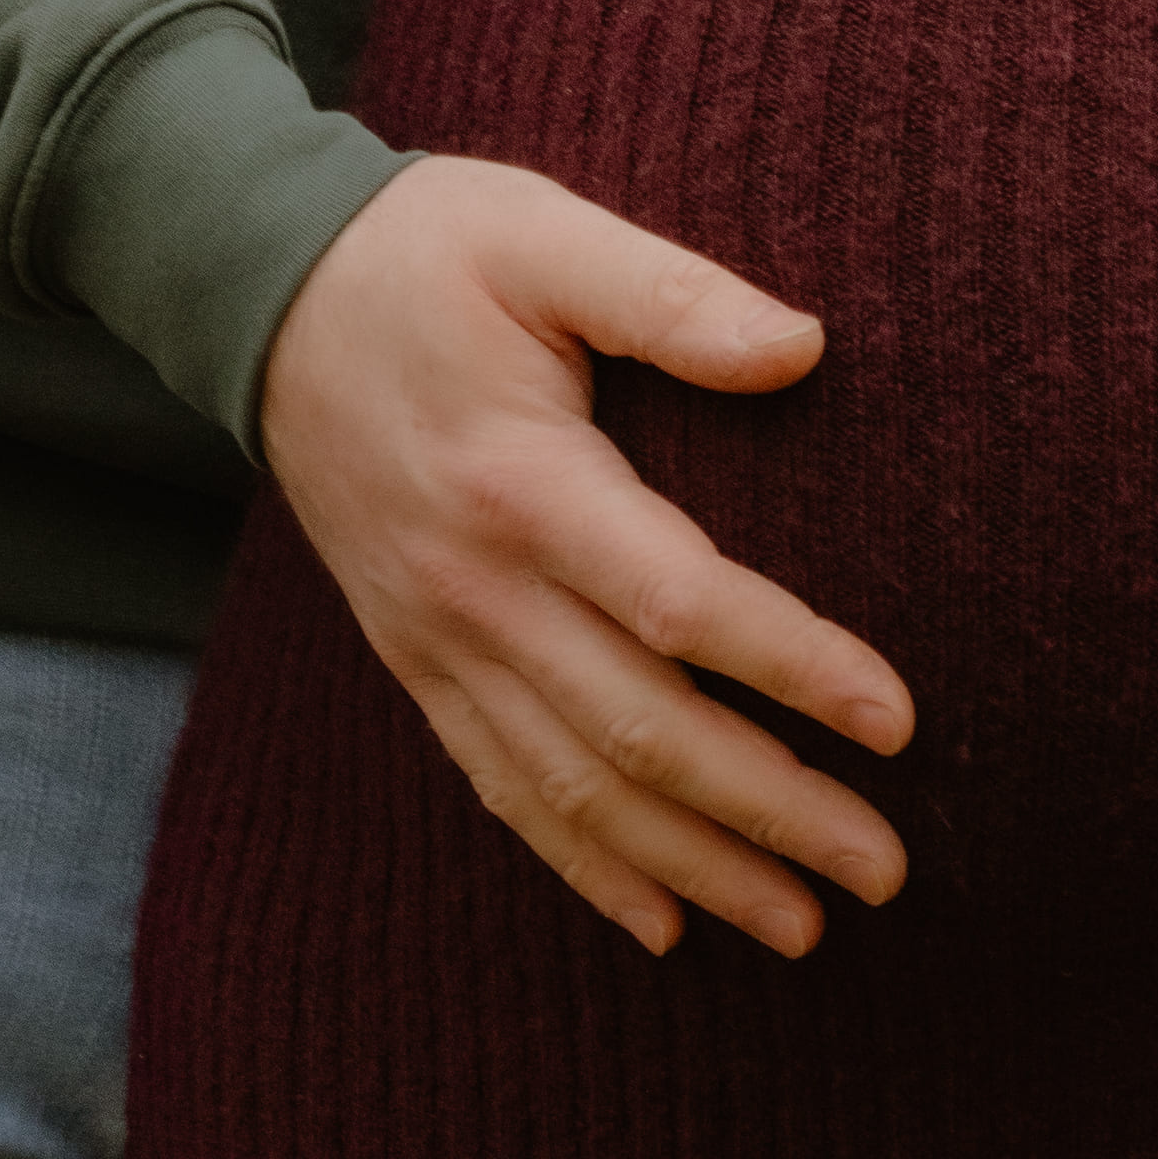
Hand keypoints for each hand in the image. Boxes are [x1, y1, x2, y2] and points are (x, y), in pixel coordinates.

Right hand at [255, 154, 915, 959]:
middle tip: (886, 869)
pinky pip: (503, 785)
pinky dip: (583, 866)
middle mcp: (475, 586)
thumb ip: (670, 294)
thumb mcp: (541, 233)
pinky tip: (664, 924)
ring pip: (575, 788)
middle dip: (767, 811)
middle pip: (637, 732)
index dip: (793, 668)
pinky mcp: (417, 661)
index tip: (897, 723)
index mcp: (522, 481)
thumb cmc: (424, 252)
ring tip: (804, 925)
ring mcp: (437, 639)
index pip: (680, 605)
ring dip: (694, 865)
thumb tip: (803, 346)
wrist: (260, 296)